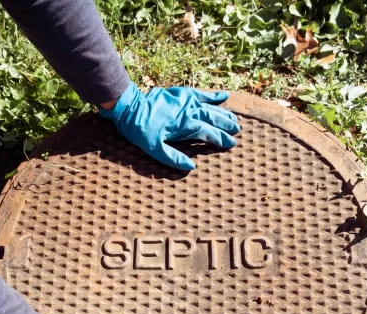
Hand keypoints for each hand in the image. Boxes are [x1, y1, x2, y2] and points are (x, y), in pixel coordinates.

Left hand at [99, 83, 240, 170]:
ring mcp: (186, 101)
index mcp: (186, 126)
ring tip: (234, 119)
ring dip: (223, 113)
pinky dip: (213, 95)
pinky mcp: (181, 93)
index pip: (209, 133)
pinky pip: (201, 93)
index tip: (231, 143)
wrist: (130, 107)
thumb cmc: (141, 130)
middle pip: (214, 118)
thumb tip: (191, 167)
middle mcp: (190, 112)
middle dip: (227, 125)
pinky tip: (224, 95)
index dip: (221, 139)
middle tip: (237, 131)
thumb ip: (173, 158)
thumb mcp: (154, 149)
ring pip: (210, 107)